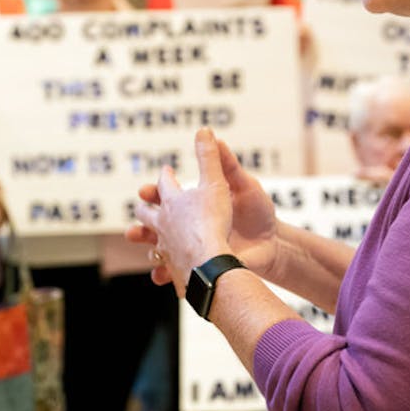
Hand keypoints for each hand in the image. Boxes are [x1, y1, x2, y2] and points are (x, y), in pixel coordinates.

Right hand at [129, 128, 279, 293]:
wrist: (272, 243)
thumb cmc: (258, 212)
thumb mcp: (243, 185)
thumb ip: (226, 164)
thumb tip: (210, 135)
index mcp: (195, 203)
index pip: (166, 195)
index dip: (154, 192)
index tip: (146, 191)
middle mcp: (188, 226)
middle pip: (155, 224)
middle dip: (143, 225)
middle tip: (137, 226)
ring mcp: (192, 248)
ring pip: (160, 250)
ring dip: (149, 251)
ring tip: (149, 253)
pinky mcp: (199, 267)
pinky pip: (176, 274)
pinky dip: (165, 275)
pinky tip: (162, 275)